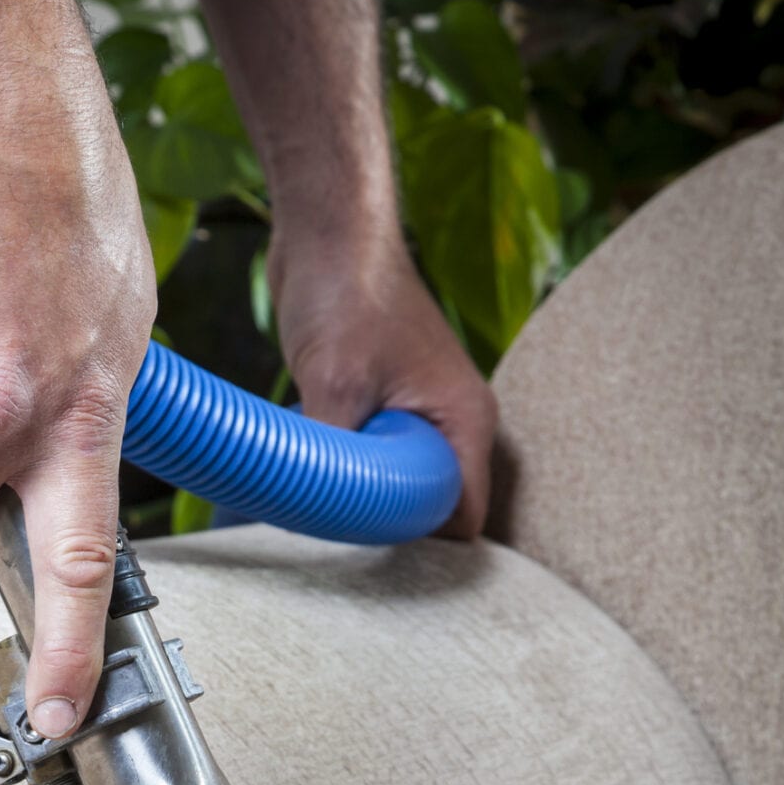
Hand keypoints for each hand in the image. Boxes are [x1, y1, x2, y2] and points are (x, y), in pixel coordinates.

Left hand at [268, 222, 497, 539]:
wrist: (329, 230)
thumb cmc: (345, 291)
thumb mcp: (335, 385)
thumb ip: (337, 457)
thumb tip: (316, 512)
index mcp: (467, 418)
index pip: (465, 517)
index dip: (425, 545)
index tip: (376, 554)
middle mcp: (457, 418)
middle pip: (440, 506)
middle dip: (398, 528)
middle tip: (345, 535)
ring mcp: (426, 410)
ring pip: (409, 483)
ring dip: (374, 499)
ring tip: (331, 505)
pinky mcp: (393, 402)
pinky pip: (385, 458)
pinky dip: (359, 472)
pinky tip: (323, 474)